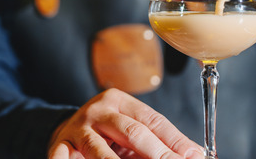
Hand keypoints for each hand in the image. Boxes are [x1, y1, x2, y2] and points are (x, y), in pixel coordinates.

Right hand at [48, 88, 202, 158]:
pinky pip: (65, 158)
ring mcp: (78, 129)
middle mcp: (99, 111)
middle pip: (132, 132)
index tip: (194, 155)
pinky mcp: (60, 146)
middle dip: (158, 153)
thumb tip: (194, 154)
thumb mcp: (130, 131)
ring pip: (99, 150)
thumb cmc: (106, 135)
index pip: (152, 120)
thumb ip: (157, 142)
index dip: (175, 139)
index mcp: (120, 102)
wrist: (63, 131)